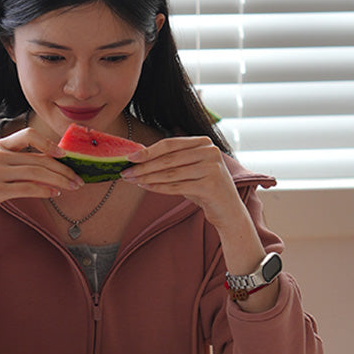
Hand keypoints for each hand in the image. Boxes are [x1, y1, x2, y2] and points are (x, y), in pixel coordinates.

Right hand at [0, 127, 82, 239]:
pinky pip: (28, 188)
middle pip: (39, 159)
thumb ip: (17, 164)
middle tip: (78, 179)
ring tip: (72, 187)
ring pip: (37, 173)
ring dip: (59, 181)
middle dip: (63, 170)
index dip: (49, 143)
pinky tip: (54, 194)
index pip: (28, 135)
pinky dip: (45, 191)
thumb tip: (50, 168)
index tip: (64, 154)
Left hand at [123, 137, 278, 311]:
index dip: (148, 150)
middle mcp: (210, 151)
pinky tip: (145, 187)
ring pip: (171, 173)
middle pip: (168, 158)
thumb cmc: (203, 188)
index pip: (170, 144)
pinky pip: (177, 186)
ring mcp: (212, 168)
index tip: (129, 157)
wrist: (227, 211)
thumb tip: (138, 155)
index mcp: (204, 142)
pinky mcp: (211, 185)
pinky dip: (158, 187)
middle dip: (144, 166)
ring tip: (132, 180)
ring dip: (148, 177)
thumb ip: (170, 160)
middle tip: (125, 172)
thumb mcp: (188, 169)